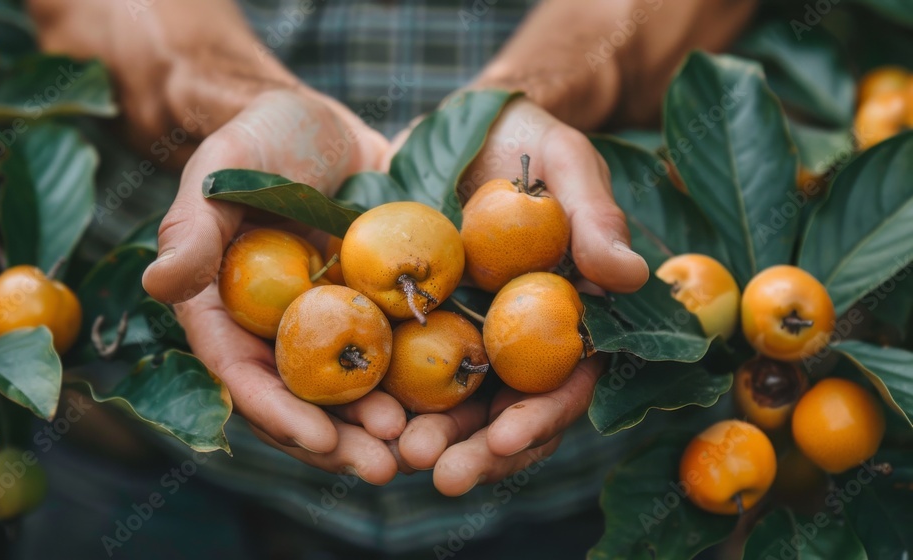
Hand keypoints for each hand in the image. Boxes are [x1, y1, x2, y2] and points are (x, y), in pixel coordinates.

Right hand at [140, 88, 406, 483]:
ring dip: (381, 421)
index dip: (278, 413)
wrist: (321, 123)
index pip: (242, 374)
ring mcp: (326, 320)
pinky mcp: (372, 305)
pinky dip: (417, 377)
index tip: (320, 442)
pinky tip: (451, 400)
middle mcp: (274, 328)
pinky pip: (393, 347)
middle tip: (386, 467)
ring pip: (350, 385)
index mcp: (224, 311)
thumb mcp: (221, 175)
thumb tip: (156, 283)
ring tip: (421, 445)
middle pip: (302, 397)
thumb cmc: (258, 141)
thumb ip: (192, 230)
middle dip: (341, 439)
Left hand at [395, 98, 648, 493]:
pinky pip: (405, 370)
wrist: (458, 126)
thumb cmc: (525, 140)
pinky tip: (366, 419)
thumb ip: (595, 215)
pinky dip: (390, 399)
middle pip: (508, 411)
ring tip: (395, 457)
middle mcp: (522, 339)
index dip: (542, 416)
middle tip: (440, 473)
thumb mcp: (563, 161)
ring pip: (456, 405)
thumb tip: (629, 276)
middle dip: (479, 449)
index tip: (507, 436)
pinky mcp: (420, 324)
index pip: (567, 383)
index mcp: (570, 316)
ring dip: (433, 438)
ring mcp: (470, 336)